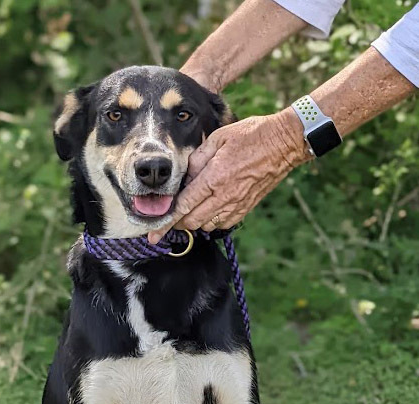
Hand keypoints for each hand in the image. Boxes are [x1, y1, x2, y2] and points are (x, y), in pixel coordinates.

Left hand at [148, 108, 308, 243]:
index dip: (166, 223)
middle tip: (172, 211)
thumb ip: (197, 159)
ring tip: (193, 205)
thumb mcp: (217, 138)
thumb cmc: (251, 135)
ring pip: (206, 226)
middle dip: (178, 221)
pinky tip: (210, 205)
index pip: (183, 207)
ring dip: (195, 220)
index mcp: (214, 178)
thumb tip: (185, 177)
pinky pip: (221, 224)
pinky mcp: (245, 209)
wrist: (283, 144)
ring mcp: (236, 206)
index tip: (153, 235)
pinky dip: (210, 220)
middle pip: (192, 222)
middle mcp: (224, 197)